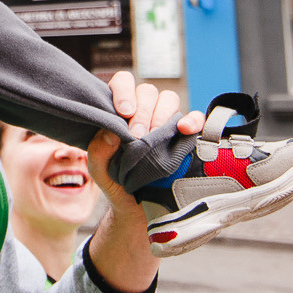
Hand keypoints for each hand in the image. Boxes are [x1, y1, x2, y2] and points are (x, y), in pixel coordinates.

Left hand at [84, 72, 204, 292]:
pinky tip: (185, 130)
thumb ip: (97, 152)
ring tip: (155, 137)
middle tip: (137, 136)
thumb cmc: (117, 183)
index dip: (123, 91)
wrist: (139, 208)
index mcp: (121, 112)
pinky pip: (195, 118)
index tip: (123, 112)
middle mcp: (144, 111)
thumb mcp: (100, 171)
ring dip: (162, 114)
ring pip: (169, 99)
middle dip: (142, 112)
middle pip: (147, 91)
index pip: (123, 83)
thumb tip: (110, 131)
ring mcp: (167, 122)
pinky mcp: (186, 136)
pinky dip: (193, 120)